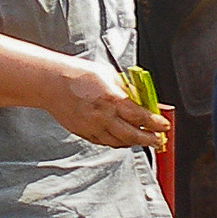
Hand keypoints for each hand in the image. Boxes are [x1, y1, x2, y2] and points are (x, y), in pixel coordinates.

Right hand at [46, 58, 173, 149]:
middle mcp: (103, 116)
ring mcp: (93, 127)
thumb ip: (124, 89)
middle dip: (149, 139)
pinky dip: (116, 143)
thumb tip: (138, 98)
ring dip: (133, 143)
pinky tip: (123, 140)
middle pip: (133, 135)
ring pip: (119, 142)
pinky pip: (104, 142)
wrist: (51, 83)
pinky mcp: (83, 132)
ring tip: (142, 141)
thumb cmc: (77, 74)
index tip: (164, 125)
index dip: (156, 123)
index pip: (141, 116)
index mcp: (112, 99)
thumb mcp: (108, 75)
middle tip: (158, 141)